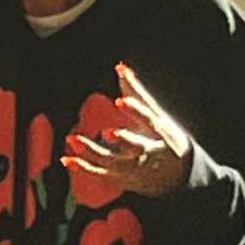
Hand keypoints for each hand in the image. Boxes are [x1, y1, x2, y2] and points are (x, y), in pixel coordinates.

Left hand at [58, 61, 192, 198]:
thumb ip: (136, 92)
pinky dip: (83, 168)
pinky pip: (100, 174)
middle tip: (107, 132)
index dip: (136, 112)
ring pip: (113, 161)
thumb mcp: (156, 115)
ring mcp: (134, 167)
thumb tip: (119, 66)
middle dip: (123, 140)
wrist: (177, 176)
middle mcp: (148, 152)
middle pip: (135, 147)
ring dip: (93, 152)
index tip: (120, 100)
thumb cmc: (165, 138)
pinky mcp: (121, 178)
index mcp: (162, 134)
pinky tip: (66, 159)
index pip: (150, 122)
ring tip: (74, 139)